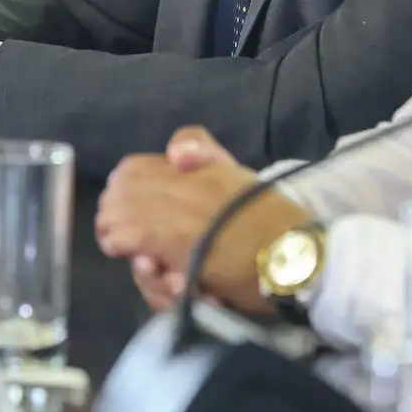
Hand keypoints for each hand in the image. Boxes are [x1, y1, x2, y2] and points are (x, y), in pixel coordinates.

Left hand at [95, 127, 311, 314]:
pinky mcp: (185, 246)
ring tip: (113, 240)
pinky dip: (124, 242)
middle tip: (109, 225)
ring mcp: (187, 213)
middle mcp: (191, 181)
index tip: (120, 200)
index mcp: (204, 164)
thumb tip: (175, 152)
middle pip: (126, 186)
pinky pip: (138, 236)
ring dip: (113, 225)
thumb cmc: (277, 224)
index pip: (139, 166)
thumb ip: (209, 156)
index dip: (123, 184)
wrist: (303, 259)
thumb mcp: (241, 178)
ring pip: (126, 211)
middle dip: (112, 206)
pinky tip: (125, 252)